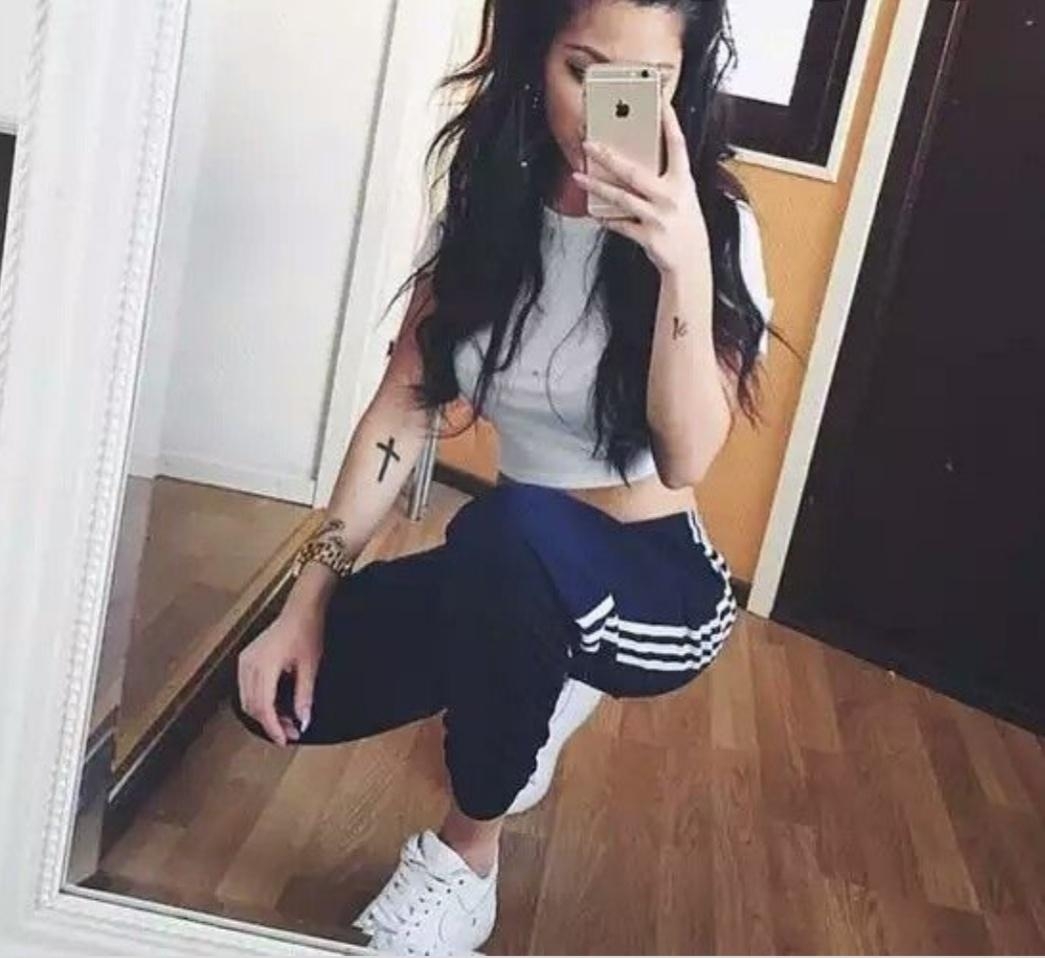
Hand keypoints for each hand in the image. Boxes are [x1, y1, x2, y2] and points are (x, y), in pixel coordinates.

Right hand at [236, 606, 323, 745]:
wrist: (300, 610)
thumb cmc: (307, 632)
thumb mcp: (310, 667)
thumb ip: (304, 697)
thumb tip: (303, 722)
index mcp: (264, 665)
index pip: (263, 706)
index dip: (273, 727)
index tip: (285, 740)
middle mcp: (249, 664)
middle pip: (253, 706)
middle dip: (271, 723)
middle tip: (291, 732)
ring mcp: (245, 660)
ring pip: (248, 699)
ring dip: (265, 714)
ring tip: (287, 721)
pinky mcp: (246, 659)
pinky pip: (247, 688)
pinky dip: (260, 701)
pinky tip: (277, 706)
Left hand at [572, 97, 707, 275]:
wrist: (691, 263)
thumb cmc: (685, 227)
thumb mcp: (683, 197)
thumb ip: (665, 179)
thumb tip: (636, 162)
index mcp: (683, 183)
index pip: (677, 145)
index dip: (669, 123)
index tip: (659, 102)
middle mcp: (671, 197)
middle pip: (634, 172)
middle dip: (608, 157)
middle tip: (589, 144)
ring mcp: (659, 218)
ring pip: (621, 198)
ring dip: (597, 187)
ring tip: (579, 177)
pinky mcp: (648, 237)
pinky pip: (620, 225)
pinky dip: (606, 219)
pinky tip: (595, 212)